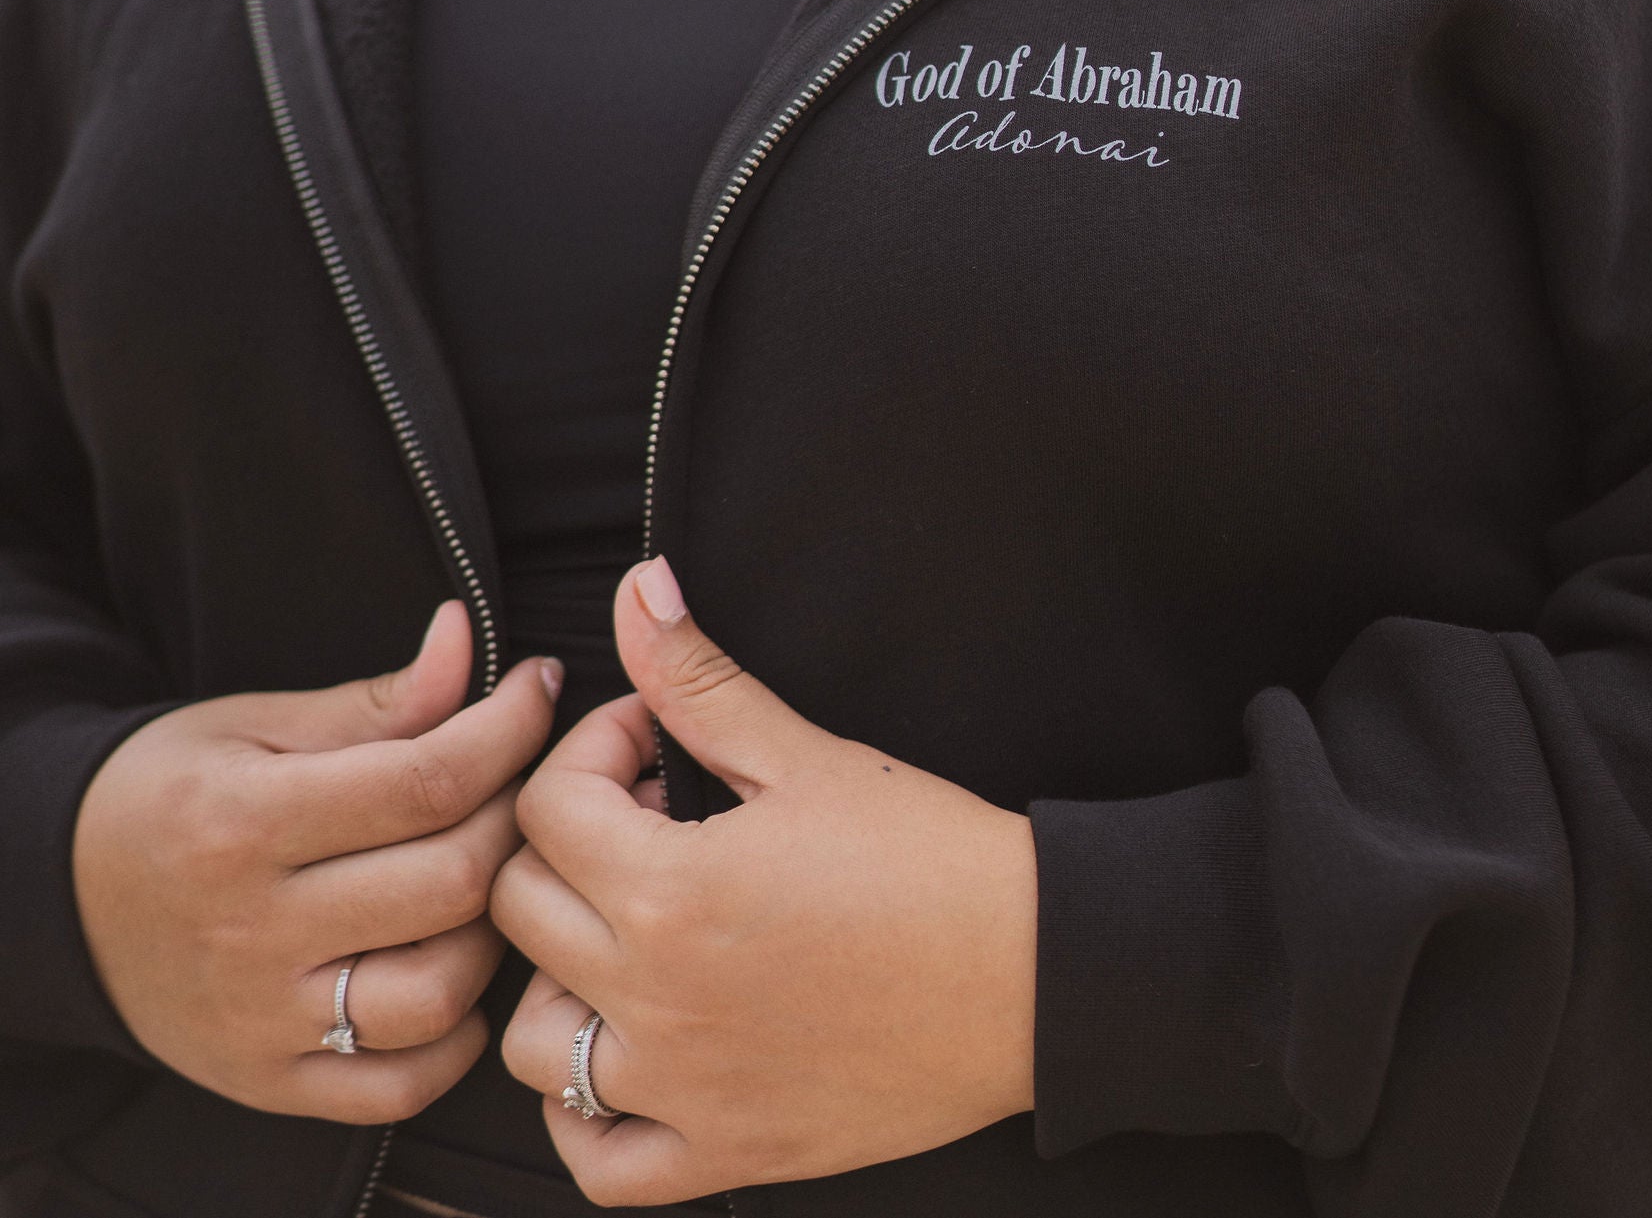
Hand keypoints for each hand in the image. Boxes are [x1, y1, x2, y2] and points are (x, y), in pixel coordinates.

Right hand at [73, 602, 560, 1120]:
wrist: (64, 898)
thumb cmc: (173, 790)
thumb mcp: (257, 724)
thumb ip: (376, 699)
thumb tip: (469, 641)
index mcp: (244, 823)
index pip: (425, 781)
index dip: (507, 729)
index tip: (537, 688)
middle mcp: (253, 932)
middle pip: (449, 883)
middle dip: (515, 817)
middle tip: (522, 779)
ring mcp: (262, 1020)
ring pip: (437, 992)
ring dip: (493, 929)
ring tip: (487, 875)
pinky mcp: (268, 1082)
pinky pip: (397, 1085)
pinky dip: (453, 1038)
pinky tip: (455, 971)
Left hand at [493, 560, 1036, 1204]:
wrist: (1032, 971)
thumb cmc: (931, 859)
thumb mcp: (805, 754)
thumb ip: (700, 679)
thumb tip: (638, 589)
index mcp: (672, 890)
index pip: (547, 807)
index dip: (595, 752)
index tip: (654, 748)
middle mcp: (657, 999)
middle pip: (521, 910)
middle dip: (572, 845)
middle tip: (652, 824)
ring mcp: (685, 1088)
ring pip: (531, 1041)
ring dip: (558, 975)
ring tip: (632, 929)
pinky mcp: (726, 1151)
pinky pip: (597, 1161)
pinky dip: (584, 1113)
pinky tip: (625, 1051)